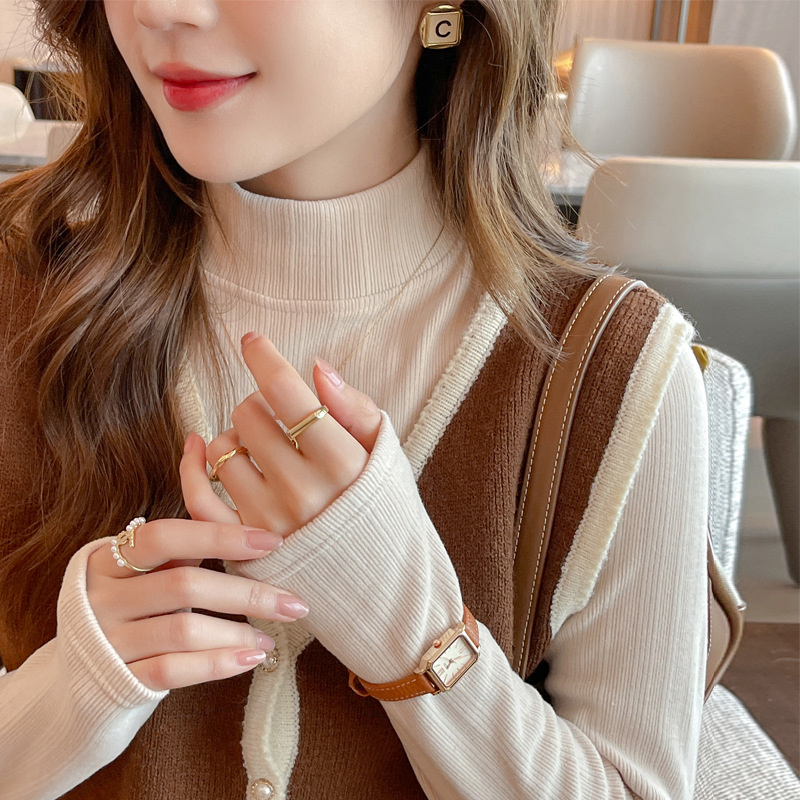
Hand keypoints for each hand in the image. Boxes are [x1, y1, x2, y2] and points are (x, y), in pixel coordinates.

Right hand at [85, 443, 311, 691]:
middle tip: (295, 601)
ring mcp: (108, 641)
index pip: (165, 538)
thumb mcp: (142, 565)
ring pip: (182, 630)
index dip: (220, 537)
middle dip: (247, 592)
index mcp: (109, 558)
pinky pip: (172, 671)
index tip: (273, 542)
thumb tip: (200, 441)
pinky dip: (217, 664)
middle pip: (183, 584)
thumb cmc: (129, 606)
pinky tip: (250, 658)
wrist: (76, 683)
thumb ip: (178, 526)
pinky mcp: (118, 682)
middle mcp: (103, 597)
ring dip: (237, 631)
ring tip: (274, 635)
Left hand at [180, 335, 382, 536]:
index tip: (252, 341)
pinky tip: (199, 448)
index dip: (264, 358)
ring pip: (221, 449)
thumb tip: (317, 368)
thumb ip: (354, 408)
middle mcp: (301, 491)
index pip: (287, 394)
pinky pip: (199, 497)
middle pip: (248, 414)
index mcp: (341, 462)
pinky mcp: (244, 546)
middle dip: (259, 404)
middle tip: (279, 418)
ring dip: (235, 436)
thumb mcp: (383, 452)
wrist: (379, 579)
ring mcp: (269, 521)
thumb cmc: (383, 507)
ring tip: (260, 447)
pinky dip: (192, 466)